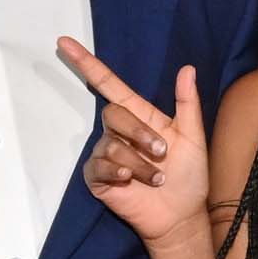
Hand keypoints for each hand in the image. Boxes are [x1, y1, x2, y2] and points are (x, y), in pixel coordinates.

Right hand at [57, 41, 210, 245]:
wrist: (181, 215)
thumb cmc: (188, 177)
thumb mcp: (193, 137)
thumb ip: (188, 103)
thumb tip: (187, 68)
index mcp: (140, 117)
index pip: (108, 85)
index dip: (87, 64)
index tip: (65, 43)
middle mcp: (120, 132)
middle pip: (113, 114)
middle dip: (139, 133)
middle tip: (162, 153)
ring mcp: (107, 154)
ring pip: (111, 145)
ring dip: (138, 163)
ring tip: (156, 178)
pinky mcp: (99, 177)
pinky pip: (99, 166)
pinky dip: (118, 171)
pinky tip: (130, 181)